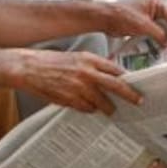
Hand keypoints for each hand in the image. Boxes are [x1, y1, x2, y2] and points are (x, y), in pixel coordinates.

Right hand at [14, 49, 142, 114]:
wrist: (28, 68)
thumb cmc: (49, 61)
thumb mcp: (74, 57)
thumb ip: (91, 66)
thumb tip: (106, 75)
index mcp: (88, 59)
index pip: (115, 69)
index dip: (126, 78)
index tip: (133, 83)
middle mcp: (87, 72)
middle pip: (116, 85)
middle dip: (130, 95)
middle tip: (138, 100)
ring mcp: (79, 87)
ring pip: (102, 101)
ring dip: (108, 107)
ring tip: (111, 110)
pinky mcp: (70, 100)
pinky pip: (87, 108)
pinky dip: (90, 109)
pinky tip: (89, 108)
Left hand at [101, 0, 166, 46]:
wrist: (104, 18)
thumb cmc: (122, 15)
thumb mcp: (143, 26)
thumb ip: (158, 34)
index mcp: (157, 3)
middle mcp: (155, 8)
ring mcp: (150, 16)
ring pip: (165, 29)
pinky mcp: (144, 25)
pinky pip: (157, 33)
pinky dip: (161, 40)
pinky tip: (165, 49)